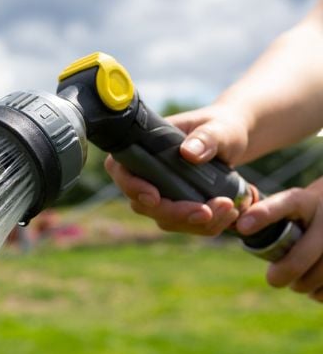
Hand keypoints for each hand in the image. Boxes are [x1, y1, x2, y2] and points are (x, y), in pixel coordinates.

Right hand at [104, 103, 251, 235]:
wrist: (233, 141)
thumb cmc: (221, 127)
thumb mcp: (218, 128)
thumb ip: (206, 138)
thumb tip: (188, 153)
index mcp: (143, 147)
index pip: (121, 170)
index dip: (131, 186)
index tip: (154, 197)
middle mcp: (145, 174)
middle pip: (143, 203)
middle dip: (174, 212)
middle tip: (207, 212)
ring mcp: (160, 193)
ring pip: (164, 218)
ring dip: (194, 222)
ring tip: (228, 208)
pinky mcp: (176, 207)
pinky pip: (184, 224)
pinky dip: (205, 225)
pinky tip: (228, 214)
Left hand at [237, 181, 322, 301]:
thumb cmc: (307, 215)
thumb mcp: (293, 208)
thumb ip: (268, 219)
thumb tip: (235, 229)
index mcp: (306, 200)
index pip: (286, 203)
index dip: (265, 214)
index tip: (243, 226)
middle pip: (303, 255)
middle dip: (284, 273)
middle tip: (274, 279)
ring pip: (319, 274)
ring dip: (304, 284)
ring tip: (299, 283)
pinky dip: (321, 292)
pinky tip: (317, 287)